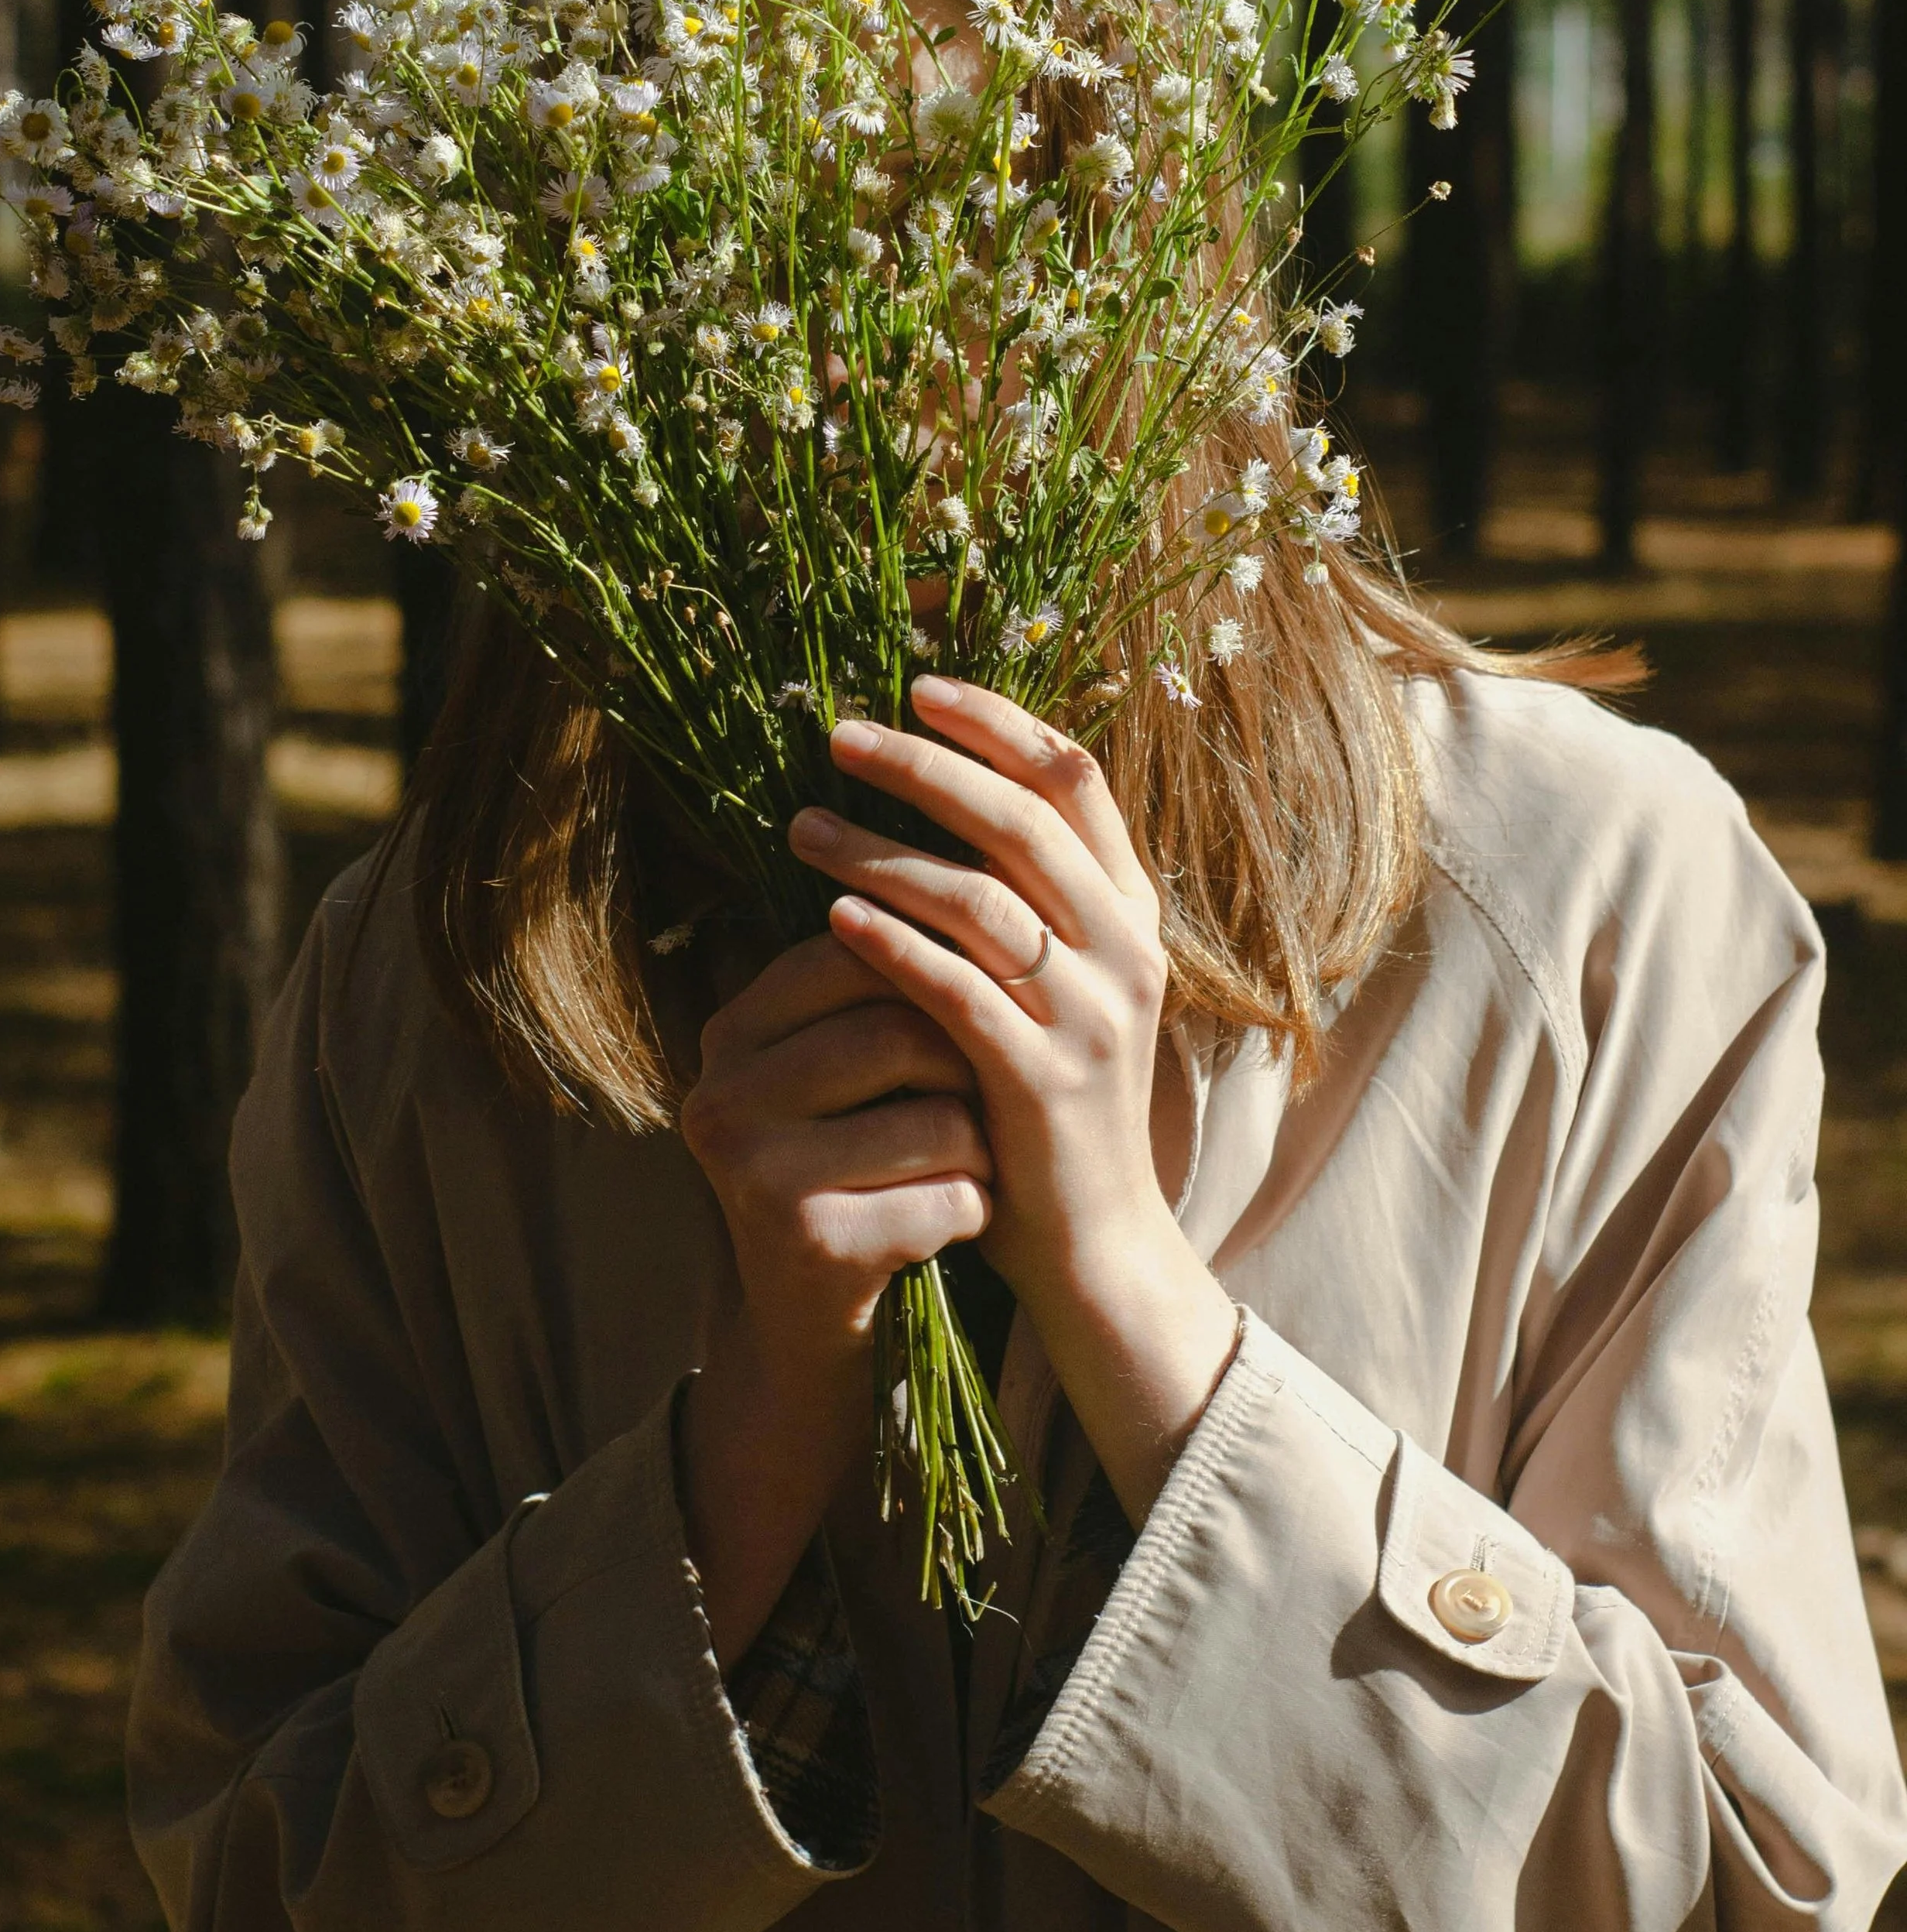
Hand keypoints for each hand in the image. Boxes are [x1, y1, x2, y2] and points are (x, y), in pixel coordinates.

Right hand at [678, 933, 991, 1663]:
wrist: (813, 1320)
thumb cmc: (862, 1163)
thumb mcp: (849, 1065)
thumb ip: (884, 975)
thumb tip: (980, 859)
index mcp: (731, 1029)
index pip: (855, 948)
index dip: (942, 973)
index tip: (980, 1007)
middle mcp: (719, 1092)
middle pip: (899, 1028)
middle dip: (970, 1059)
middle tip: (990, 1091)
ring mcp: (750, 1173)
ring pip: (933, 1115)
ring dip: (982, 1139)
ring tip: (974, 1158)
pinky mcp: (801, 1246)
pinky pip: (942, 1199)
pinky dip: (975, 1208)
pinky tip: (958, 1223)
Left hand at [788, 677, 1238, 1522]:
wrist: (1095, 1246)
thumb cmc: (1050, 1104)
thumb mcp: (1060, 988)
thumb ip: (1025, 901)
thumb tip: (941, 791)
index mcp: (1131, 914)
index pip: (1076, 781)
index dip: (999, 723)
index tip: (919, 685)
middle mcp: (1125, 952)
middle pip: (1023, 822)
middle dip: (925, 768)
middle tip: (837, 735)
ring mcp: (1091, 1018)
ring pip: (984, 900)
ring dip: (884, 853)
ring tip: (800, 827)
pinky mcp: (1043, 1082)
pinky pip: (959, 993)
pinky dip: (894, 947)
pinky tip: (830, 917)